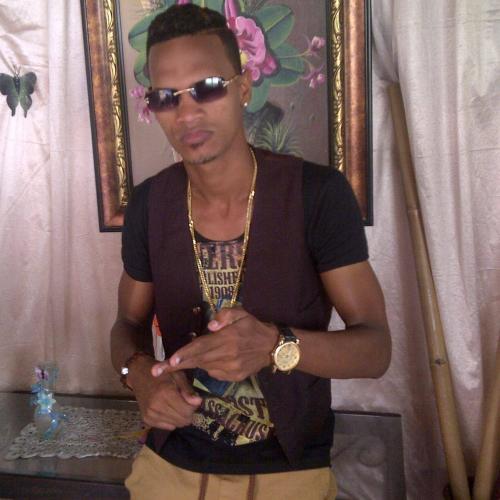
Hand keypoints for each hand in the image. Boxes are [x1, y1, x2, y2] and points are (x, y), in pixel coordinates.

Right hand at [128, 356, 201, 430]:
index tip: (193, 399)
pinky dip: (172, 420)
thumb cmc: (162, 373)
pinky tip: (169, 409)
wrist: (139, 375)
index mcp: (166, 393)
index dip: (194, 406)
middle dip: (188, 413)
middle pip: (183, 420)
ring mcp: (150, 414)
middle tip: (186, 403)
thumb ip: (188, 390)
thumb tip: (199, 402)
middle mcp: (156, 406)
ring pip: (176, 425)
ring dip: (180, 417)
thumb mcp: (178, 375)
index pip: (188, 411)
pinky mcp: (147, 420)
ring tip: (177, 405)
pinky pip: (168, 427)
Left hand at [151, 307, 278, 381]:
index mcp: (227, 339)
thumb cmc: (253, 326)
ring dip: (192, 363)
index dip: (185, 354)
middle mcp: (227, 356)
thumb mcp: (241, 313)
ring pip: (204, 367)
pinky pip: (214, 373)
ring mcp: (230, 369)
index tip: (170, 361)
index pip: (201, 347)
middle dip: (175, 367)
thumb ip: (225, 316)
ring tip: (181, 360)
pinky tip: (214, 358)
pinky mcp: (233, 377)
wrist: (272, 346)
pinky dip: (209, 366)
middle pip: (196, 361)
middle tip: (155, 371)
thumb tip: (211, 326)